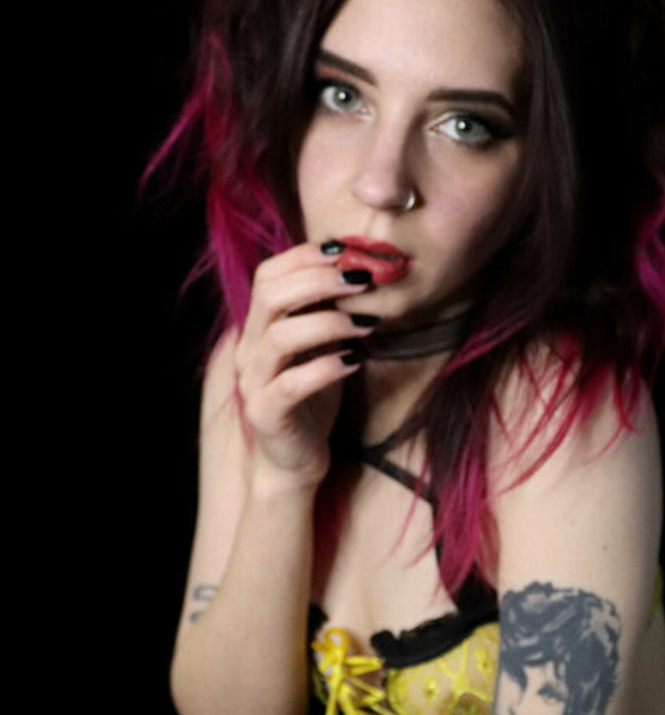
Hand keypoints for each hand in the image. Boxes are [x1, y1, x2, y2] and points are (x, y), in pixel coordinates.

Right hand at [233, 241, 376, 484]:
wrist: (294, 461)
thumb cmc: (311, 401)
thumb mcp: (321, 350)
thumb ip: (328, 315)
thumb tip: (362, 273)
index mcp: (258, 328)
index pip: (268, 275)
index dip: (305, 257)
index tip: (349, 252)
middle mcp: (249, 350)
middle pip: (270, 296)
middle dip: (320, 281)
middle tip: (364, 281)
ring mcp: (253, 382)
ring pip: (280, 336)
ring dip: (328, 322)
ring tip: (365, 324)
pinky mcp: (266, 414)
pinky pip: (291, 384)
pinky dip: (325, 369)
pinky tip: (353, 362)